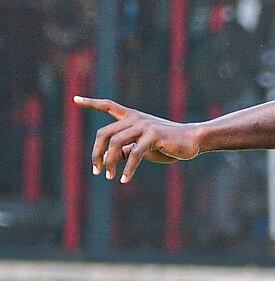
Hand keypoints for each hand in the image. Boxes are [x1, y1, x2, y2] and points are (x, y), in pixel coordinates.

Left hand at [75, 96, 203, 182]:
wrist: (193, 140)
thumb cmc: (168, 144)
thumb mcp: (143, 147)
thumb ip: (126, 149)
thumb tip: (110, 158)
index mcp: (132, 117)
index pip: (107, 106)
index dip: (91, 103)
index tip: (75, 100)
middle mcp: (135, 118)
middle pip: (104, 133)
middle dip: (96, 153)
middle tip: (96, 170)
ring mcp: (143, 125)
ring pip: (116, 144)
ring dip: (109, 163)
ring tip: (109, 177)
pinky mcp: (153, 136)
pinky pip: (134, 153)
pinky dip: (128, 168)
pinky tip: (125, 180)